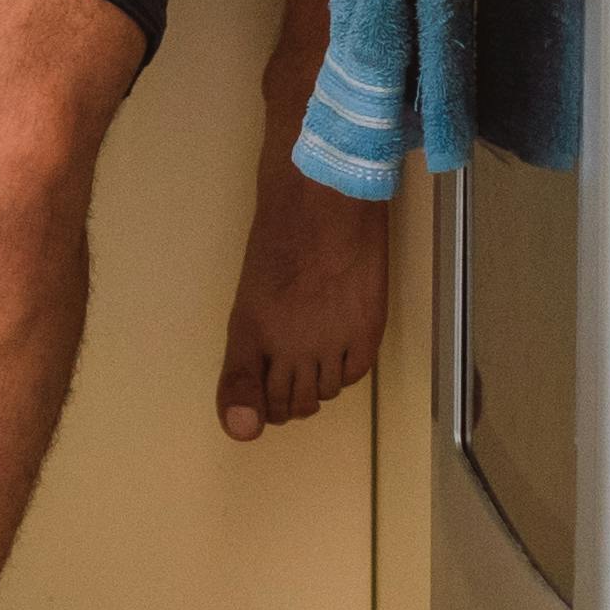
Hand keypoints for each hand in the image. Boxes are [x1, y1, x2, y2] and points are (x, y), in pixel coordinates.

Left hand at [220, 168, 390, 437]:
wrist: (324, 199)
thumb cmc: (280, 231)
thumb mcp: (250, 288)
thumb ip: (247, 347)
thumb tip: (246, 405)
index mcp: (248, 332)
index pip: (243, 398)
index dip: (253, 410)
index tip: (260, 402)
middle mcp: (287, 346)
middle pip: (288, 404)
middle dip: (285, 403)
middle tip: (289, 388)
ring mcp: (329, 341)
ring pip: (322, 394)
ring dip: (317, 387)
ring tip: (314, 365)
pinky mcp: (365, 332)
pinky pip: (354, 376)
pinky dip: (346, 372)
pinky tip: (340, 355)